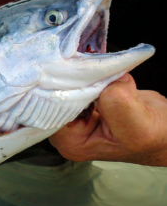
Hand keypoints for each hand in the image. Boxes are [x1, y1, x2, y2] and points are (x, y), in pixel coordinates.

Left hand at [49, 73, 166, 166]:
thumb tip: (106, 78)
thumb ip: (116, 102)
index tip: (72, 72)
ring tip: (95, 65)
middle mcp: (68, 130)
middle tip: (82, 63)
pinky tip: (102, 68)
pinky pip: (81, 80)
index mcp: (71, 143)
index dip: (60, 91)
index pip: (51, 112)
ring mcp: (77, 114)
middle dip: (69, 80)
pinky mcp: (88, 99)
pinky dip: (92, 72)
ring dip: (82, 73)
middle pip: (55, 98)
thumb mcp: (136, 124)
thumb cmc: (154, 136)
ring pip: (67, 87)